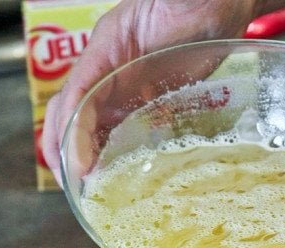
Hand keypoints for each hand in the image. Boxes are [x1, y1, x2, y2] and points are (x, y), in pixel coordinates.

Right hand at [42, 0, 259, 185]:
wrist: (219, 6)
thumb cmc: (197, 0)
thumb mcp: (170, 6)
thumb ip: (147, 26)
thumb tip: (112, 63)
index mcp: (106, 51)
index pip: (75, 97)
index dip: (72, 133)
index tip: (80, 167)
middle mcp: (108, 73)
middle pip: (71, 114)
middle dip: (64, 151)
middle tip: (75, 188)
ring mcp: (124, 89)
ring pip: (90, 127)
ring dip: (83, 158)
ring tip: (88, 191)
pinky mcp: (145, 103)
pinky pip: (118, 131)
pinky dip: (109, 155)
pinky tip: (115, 176)